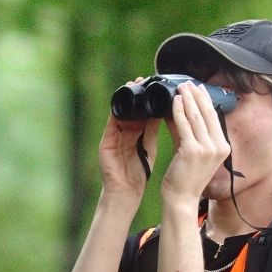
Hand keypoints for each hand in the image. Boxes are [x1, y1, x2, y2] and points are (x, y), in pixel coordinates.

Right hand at [99, 79, 158, 198]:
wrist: (125, 192)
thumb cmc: (138, 174)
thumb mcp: (149, 148)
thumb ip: (152, 131)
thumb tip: (166, 112)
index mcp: (135, 133)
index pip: (142, 111)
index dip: (150, 99)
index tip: (158, 86)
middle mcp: (122, 132)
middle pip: (130, 108)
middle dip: (137, 94)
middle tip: (144, 78)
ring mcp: (112, 136)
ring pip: (120, 112)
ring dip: (126, 99)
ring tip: (133, 84)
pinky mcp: (105, 143)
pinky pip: (111, 124)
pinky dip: (116, 113)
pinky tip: (123, 104)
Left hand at [160, 82, 230, 207]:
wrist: (181, 198)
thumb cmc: (185, 177)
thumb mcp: (191, 152)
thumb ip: (187, 133)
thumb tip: (179, 111)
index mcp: (223, 147)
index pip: (214, 118)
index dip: (205, 101)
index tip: (198, 89)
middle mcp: (219, 147)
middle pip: (207, 114)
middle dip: (197, 96)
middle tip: (188, 83)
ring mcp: (207, 149)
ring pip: (196, 117)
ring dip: (188, 99)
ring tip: (181, 87)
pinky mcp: (192, 151)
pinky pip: (184, 126)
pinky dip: (179, 111)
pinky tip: (174, 101)